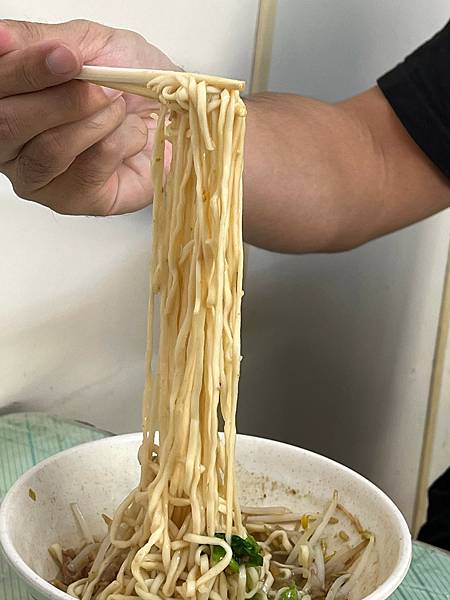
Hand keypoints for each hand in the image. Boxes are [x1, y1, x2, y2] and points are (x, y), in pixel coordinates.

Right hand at [0, 19, 175, 214]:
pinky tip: (130, 135)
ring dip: (97, 121)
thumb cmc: (128, 82)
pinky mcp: (76, 201)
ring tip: (120, 109)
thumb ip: (38, 39)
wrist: (174, 111)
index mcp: (5, 101)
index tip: (65, 56)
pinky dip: (121, 142)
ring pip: (51, 150)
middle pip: (8, 124)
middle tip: (104, 88)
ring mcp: (41, 178)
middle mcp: (12, 145)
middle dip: (65, 100)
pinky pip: (90, 169)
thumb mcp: (85, 43)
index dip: (25, 70)